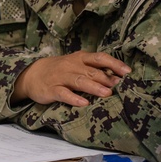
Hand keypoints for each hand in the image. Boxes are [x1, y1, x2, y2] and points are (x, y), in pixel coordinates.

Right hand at [12, 51, 130, 106]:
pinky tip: (83, 103)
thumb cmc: (60, 70)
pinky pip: (64, 94)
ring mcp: (61, 77)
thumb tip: (117, 78)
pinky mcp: (52, 89)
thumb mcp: (76, 65)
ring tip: (107, 94)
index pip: (99, 58)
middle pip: (91, 71)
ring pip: (79, 81)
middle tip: (120, 87)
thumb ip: (94, 70)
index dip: (114, 64)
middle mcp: (71, 66)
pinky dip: (74, 98)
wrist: (32, 74)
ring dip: (94, 87)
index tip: (128, 72)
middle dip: (106, 79)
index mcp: (79, 58)